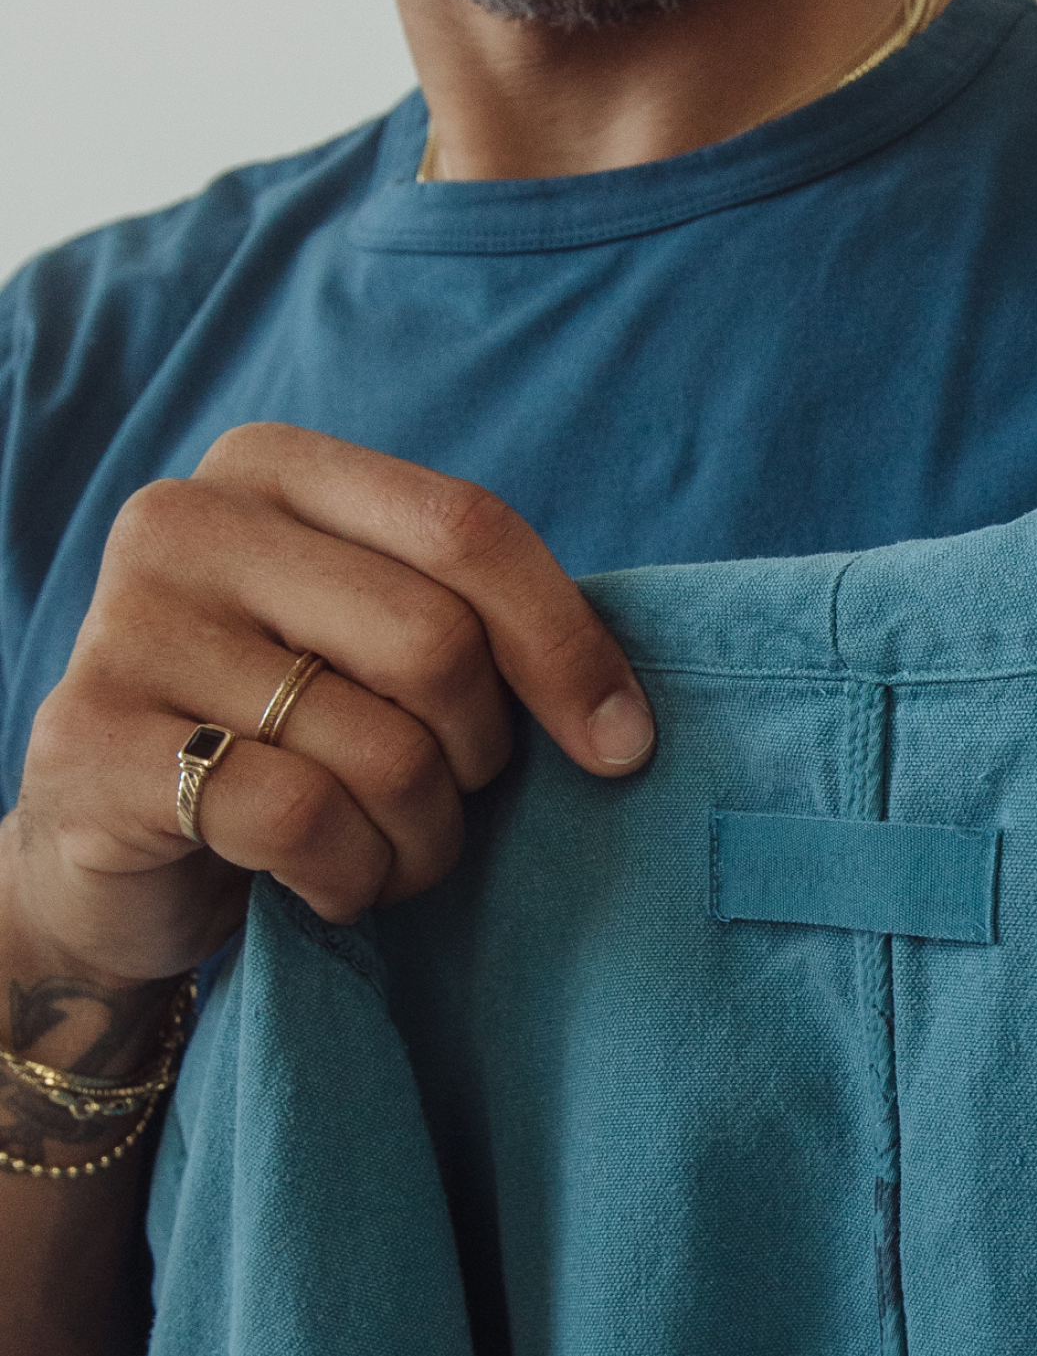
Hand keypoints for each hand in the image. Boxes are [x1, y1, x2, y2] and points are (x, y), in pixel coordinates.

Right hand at [3, 423, 654, 988]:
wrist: (118, 858)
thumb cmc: (286, 744)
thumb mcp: (378, 656)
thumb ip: (476, 631)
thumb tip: (623, 722)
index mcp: (270, 469)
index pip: (467, 528)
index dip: (567, 646)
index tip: (622, 745)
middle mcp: (184, 521)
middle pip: (435, 644)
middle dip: (478, 759)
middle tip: (447, 804)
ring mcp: (127, 628)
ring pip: (380, 749)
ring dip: (419, 840)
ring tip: (383, 853)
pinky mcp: (94, 745)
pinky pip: (303, 819)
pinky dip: (350, 878)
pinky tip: (324, 885)